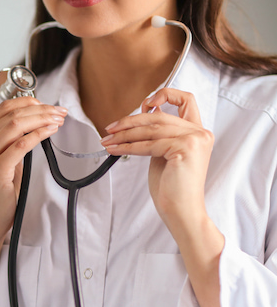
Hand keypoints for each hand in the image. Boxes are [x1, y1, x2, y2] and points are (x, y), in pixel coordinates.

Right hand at [0, 97, 66, 306]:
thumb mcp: (1, 163)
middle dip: (40, 109)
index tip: (47, 104)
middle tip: (60, 110)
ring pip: (16, 124)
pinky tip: (51, 130)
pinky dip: (38, 134)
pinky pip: (21, 144)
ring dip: (41, 118)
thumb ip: (10, 144)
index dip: (28, 101)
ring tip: (59, 118)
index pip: (3, 108)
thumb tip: (35, 125)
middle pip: (11, 113)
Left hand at [99, 88, 223, 306]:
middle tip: (109, 128)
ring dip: (124, 134)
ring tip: (107, 140)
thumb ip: (158, 136)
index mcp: (198, 131)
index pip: (187, 100)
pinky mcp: (184, 148)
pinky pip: (149, 144)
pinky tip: (114, 149)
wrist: (181, 212)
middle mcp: (200, 132)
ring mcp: (194, 139)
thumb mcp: (163, 154)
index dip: (165, 95)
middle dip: (130, 121)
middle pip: (159, 116)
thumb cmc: (171, 188)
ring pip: (151, 129)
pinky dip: (128, 146)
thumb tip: (140, 118)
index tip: (144, 103)